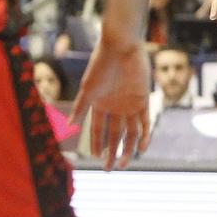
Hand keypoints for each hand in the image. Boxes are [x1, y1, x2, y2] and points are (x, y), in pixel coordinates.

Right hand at [73, 37, 150, 169]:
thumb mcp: (89, 88)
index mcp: (99, 105)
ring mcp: (129, 104)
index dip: (97, 144)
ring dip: (128, 148)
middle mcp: (115, 107)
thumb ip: (81, 107)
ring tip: (125, 163)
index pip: (98, 130)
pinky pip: (146, 121)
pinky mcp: (143, 99)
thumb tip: (70, 125)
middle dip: (112, 152)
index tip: (97, 159)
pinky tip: (142, 148)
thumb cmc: (101, 65)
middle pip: (115, 135)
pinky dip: (145, 134)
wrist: (121, 47)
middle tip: (111, 169)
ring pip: (130, 132)